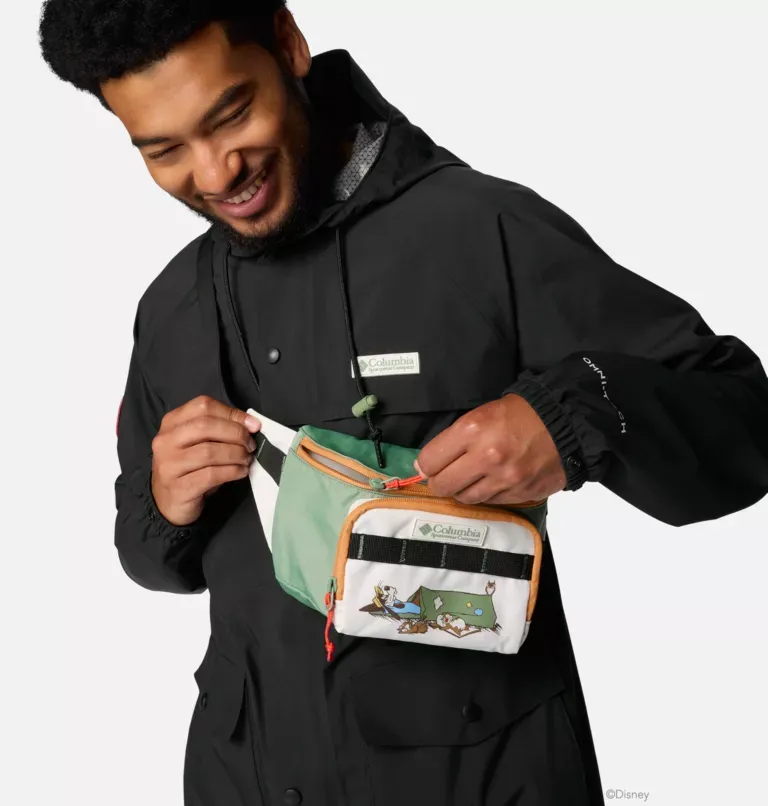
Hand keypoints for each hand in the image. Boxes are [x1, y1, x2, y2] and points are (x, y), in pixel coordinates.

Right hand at [151, 396, 260, 525]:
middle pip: (206, 426)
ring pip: (209, 451)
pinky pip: (211, 474)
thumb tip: (252, 424)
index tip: (253, 426)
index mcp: (171, 422)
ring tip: (246, 459)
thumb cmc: (190, 467)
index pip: (203, 406)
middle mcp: (165, 440)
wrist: (168, 503)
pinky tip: (241, 472)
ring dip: (236, 454)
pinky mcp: (178, 487)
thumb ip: (219, 428)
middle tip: (251, 445)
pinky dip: (232, 471)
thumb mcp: (200, 442)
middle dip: (236, 434)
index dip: (232, 414)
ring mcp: (169, 464)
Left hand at [416, 394, 565, 504]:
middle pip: (443, 485)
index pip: (429, 460)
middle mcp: (485, 457)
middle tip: (444, 477)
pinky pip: (491, 502)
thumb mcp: (483, 413)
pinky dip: (487, 494)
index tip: (429, 465)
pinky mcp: (519, 494)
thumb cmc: (522, 413)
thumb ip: (455, 438)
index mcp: (472, 431)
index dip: (425, 465)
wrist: (566, 423)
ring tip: (470, 478)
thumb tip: (427, 464)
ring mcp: (504, 479)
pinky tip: (492, 481)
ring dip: (463, 490)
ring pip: (465, 498)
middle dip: (439, 482)